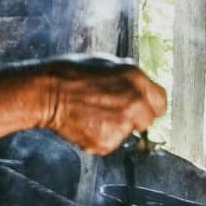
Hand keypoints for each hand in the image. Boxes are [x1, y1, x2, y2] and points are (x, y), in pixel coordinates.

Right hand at [39, 54, 167, 153]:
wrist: (45, 92)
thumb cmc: (68, 74)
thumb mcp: (104, 62)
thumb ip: (126, 76)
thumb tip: (136, 84)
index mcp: (136, 78)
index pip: (160, 101)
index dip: (148, 104)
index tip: (140, 107)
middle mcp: (134, 101)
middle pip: (148, 120)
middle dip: (134, 118)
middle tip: (110, 111)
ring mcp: (122, 124)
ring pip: (128, 133)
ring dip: (114, 127)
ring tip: (91, 114)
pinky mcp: (107, 142)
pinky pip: (109, 143)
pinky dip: (98, 137)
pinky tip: (84, 123)